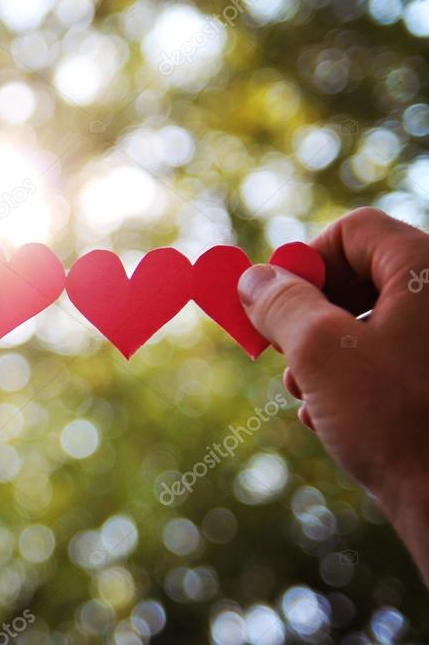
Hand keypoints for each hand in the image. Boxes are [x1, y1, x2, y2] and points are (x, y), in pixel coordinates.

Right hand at [237, 207, 428, 581]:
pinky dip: (357, 378)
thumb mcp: (319, 351)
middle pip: (364, 276)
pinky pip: (397, 357)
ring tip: (306, 394)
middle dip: (311, 315)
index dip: (305, 261)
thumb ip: (280, 303)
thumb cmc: (397, 420)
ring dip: (326, 353)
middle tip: (285, 352)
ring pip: (376, 322)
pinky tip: (333, 419)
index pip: (355, 231)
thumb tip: (253, 279)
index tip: (272, 305)